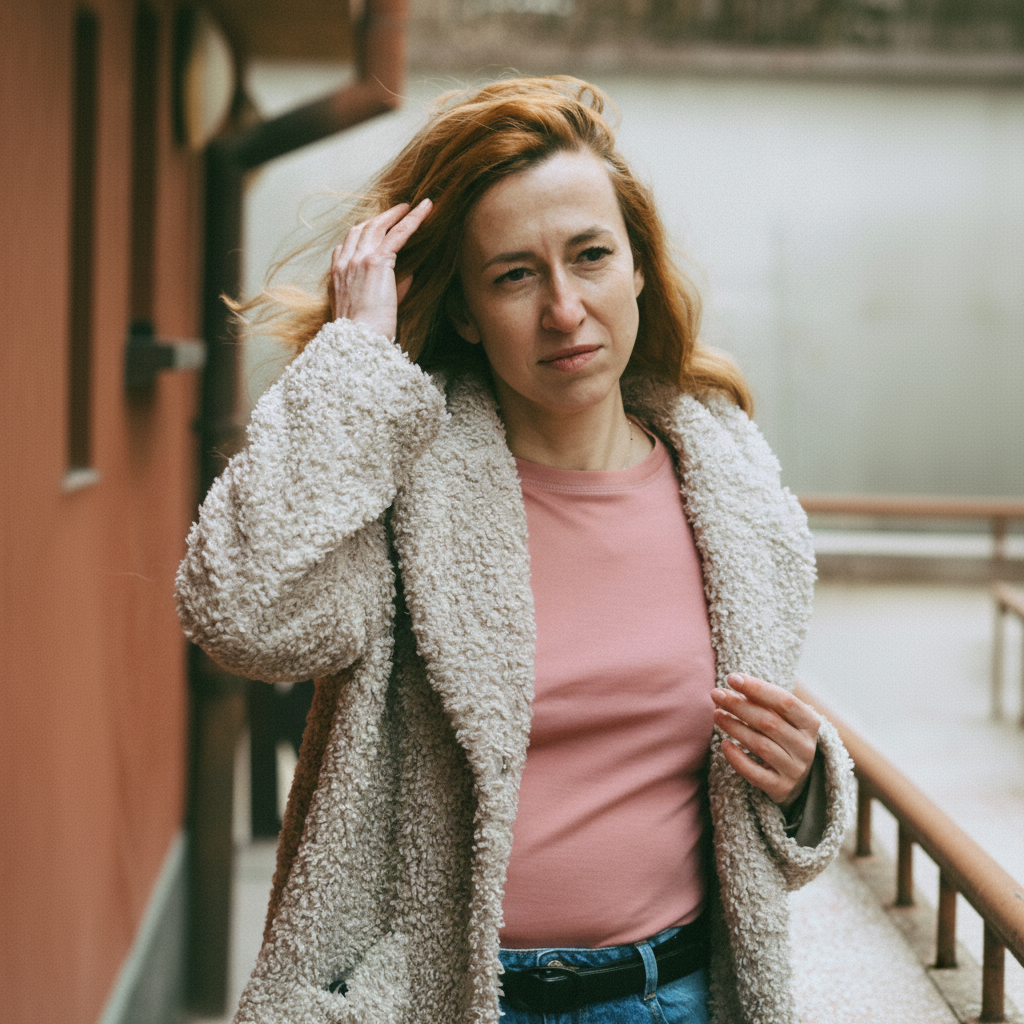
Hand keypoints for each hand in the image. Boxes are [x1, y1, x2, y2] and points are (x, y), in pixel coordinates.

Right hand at [328, 198, 432, 339]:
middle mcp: (344, 263)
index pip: (346, 245)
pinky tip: (424, 210)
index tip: (375, 227)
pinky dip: (412, 220)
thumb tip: (409, 275)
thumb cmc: (366, 332)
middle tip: (397, 210)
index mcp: (338, 275)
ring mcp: (358, 260)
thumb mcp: (374, 308)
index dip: (362, 233)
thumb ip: (391, 288)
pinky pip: (398, 234)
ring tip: (410, 207)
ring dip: (395, 214)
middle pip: (361, 230)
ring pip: (377, 226)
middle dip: (379, 218)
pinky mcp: (376, 262)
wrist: (359, 340)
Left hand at [710, 673, 818, 808]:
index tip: (732, 678)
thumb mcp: (783, 718)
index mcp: (810, 724)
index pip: (785, 701)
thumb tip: (735, 683)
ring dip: (734, 727)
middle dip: (739, 705)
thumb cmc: (784, 738)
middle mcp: (806, 747)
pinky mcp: (781, 788)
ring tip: (716, 714)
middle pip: (769, 722)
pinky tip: (724, 744)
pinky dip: (737, 758)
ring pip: (760, 745)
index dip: (758, 688)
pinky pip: (754, 773)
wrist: (798, 781)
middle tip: (716, 694)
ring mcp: (794, 770)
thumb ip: (764, 702)